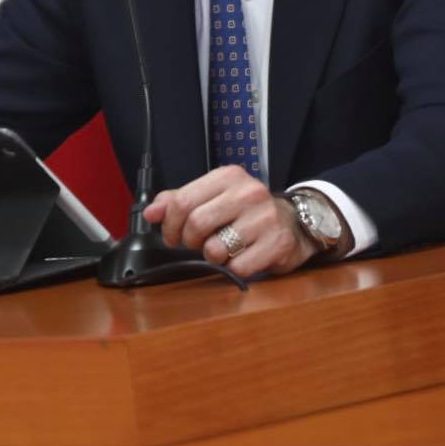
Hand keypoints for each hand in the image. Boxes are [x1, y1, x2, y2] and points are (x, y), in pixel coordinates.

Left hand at [142, 165, 318, 277]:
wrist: (294, 222)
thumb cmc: (247, 210)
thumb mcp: (214, 196)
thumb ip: (179, 201)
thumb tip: (150, 212)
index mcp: (229, 177)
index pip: (182, 201)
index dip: (169, 224)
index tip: (172, 234)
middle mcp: (249, 193)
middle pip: (196, 224)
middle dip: (188, 241)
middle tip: (195, 243)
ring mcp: (265, 218)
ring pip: (215, 249)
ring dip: (212, 256)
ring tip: (222, 248)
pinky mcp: (277, 244)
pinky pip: (238, 268)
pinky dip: (233, 268)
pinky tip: (241, 257)